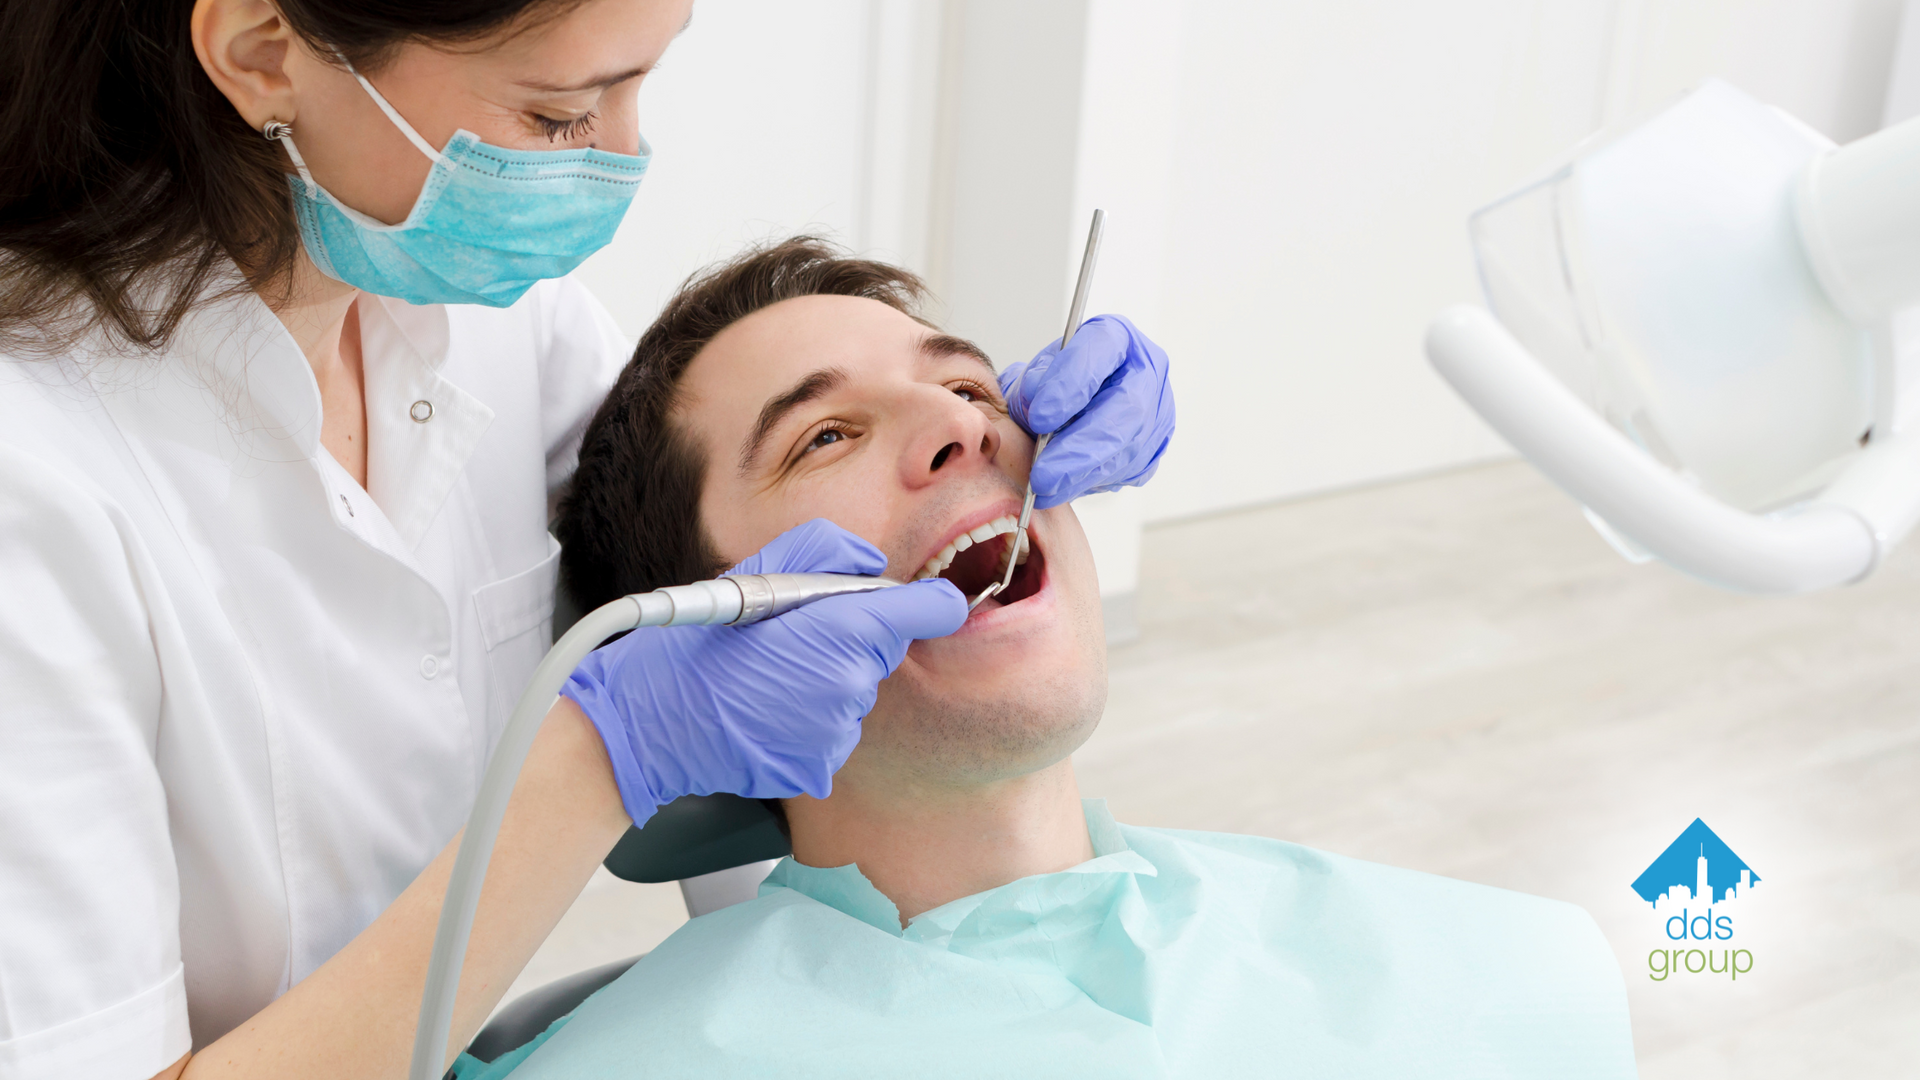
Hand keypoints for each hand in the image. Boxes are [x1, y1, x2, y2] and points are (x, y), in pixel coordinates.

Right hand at [562, 519, 966, 824]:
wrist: (652, 720)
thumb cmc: (698, 643)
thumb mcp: (756, 573)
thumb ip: (826, 552)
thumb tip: (873, 565)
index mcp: (840, 630)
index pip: (924, 613)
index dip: (931, 605)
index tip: (935, 603)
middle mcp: (848, 685)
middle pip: (881, 652)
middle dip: (852, 640)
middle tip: (793, 637)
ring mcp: (835, 732)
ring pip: (855, 694)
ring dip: (827, 683)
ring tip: (769, 678)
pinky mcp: (820, 766)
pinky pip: (833, 733)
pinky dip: (809, 722)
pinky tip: (767, 712)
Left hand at [998, 314, 1173, 508]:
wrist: (1071, 405)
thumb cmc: (1053, 384)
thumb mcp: (1034, 375)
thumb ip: (1030, 386)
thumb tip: (1034, 405)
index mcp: (1116, 337)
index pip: (1100, 352)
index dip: (1070, 385)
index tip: (1039, 417)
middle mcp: (1146, 371)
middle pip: (1125, 410)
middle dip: (1079, 448)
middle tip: (1042, 475)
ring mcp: (1158, 411)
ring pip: (1128, 448)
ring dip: (1082, 474)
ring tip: (1045, 489)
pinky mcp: (1155, 447)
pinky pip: (1128, 470)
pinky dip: (1092, 482)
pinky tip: (1065, 487)